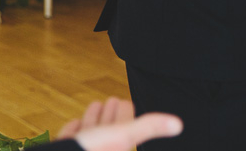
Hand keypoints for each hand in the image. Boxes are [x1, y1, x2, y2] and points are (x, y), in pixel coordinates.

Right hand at [59, 97, 182, 150]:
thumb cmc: (90, 150)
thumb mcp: (123, 135)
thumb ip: (149, 127)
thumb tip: (178, 125)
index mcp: (116, 147)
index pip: (124, 127)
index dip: (125, 113)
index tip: (125, 101)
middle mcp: (101, 149)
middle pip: (107, 131)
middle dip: (110, 115)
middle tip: (112, 100)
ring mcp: (82, 149)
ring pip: (89, 134)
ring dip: (94, 119)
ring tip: (97, 106)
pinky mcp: (67, 149)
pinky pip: (70, 140)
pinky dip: (74, 129)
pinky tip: (76, 123)